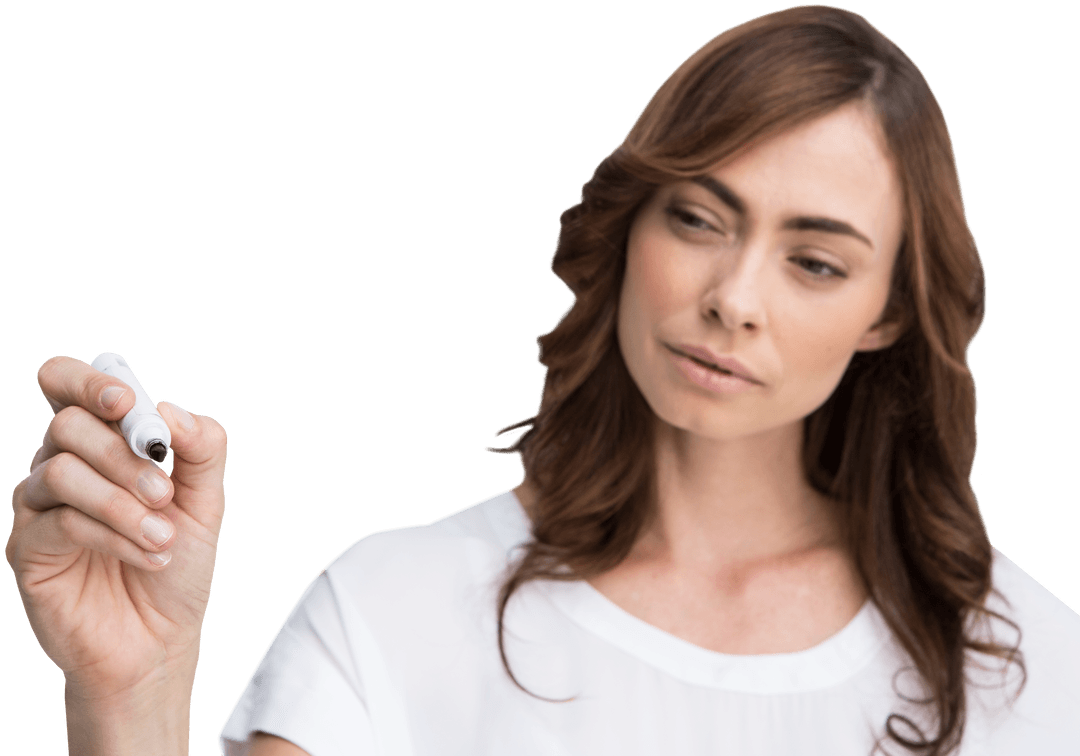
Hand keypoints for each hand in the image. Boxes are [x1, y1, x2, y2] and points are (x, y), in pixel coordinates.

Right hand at [6, 356, 227, 701]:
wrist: (160, 639)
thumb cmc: (177, 563)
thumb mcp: (206, 502)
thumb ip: (201, 450)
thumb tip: (171, 409)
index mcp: (99, 443)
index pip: (66, 385)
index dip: (89, 381)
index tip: (128, 403)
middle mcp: (59, 466)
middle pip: (67, 424)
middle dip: (122, 454)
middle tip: (165, 494)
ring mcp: (38, 507)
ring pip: (61, 472)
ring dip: (124, 503)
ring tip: (164, 537)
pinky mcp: (28, 549)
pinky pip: (63, 522)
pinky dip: (116, 537)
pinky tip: (151, 558)